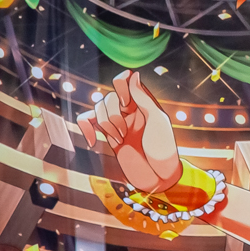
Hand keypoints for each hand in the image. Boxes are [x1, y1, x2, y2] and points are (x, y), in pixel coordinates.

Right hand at [76, 71, 180, 193]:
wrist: (158, 176)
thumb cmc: (164, 149)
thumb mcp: (158, 121)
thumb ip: (144, 98)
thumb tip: (133, 74)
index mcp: (143, 102)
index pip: (124, 81)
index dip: (119, 87)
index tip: (125, 103)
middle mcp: (129, 110)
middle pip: (107, 98)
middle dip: (112, 117)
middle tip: (125, 133)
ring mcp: (117, 123)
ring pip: (96, 110)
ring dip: (105, 126)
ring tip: (120, 140)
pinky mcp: (107, 136)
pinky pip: (86, 122)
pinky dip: (85, 128)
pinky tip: (92, 141)